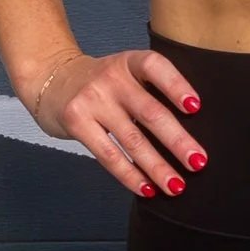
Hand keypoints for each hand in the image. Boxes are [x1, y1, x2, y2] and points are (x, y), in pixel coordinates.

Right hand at [27, 47, 206, 199]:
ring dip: (157, 167)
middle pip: (149, 112)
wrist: (51, 78)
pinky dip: (130, 175)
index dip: (176, 86)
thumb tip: (191, 134)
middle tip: (198, 162)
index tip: (196, 107)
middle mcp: (110, 78)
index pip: (155, 67)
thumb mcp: (125, 72)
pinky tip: (147, 188)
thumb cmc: (101, 83)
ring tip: (177, 186)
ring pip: (132, 140)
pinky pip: (109, 155)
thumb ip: (151, 91)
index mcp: (129, 62)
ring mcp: (91, 101)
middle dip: (177, 141)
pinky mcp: (76, 122)